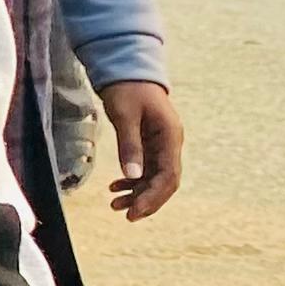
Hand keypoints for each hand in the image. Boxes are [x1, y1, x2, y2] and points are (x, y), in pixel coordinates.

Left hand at [98, 79, 183, 218]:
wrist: (128, 70)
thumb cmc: (127, 89)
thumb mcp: (125, 116)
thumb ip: (129, 145)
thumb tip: (132, 176)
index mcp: (170, 137)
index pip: (168, 176)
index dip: (153, 197)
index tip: (135, 212)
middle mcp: (170, 144)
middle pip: (165, 181)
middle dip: (147, 200)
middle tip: (125, 215)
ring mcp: (161, 145)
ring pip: (154, 178)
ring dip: (138, 193)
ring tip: (115, 204)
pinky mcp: (150, 144)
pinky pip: (146, 169)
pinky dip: (132, 181)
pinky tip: (115, 188)